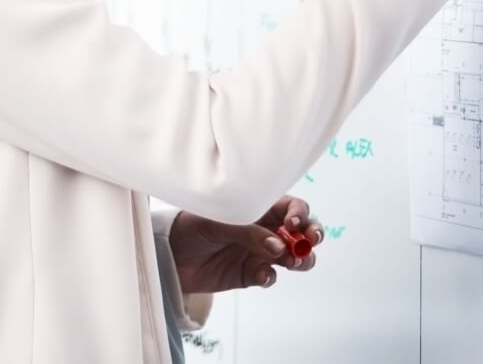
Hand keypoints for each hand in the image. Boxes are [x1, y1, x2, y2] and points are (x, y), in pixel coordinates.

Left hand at [168, 196, 323, 294]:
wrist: (169, 253)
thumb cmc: (191, 225)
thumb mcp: (218, 222)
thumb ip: (249, 232)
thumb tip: (278, 246)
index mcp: (258, 207)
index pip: (291, 207)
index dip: (300, 214)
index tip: (294, 224)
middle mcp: (265, 228)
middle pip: (302, 232)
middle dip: (312, 236)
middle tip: (310, 242)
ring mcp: (260, 252)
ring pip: (294, 257)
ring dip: (300, 259)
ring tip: (292, 261)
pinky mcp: (251, 274)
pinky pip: (270, 276)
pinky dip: (270, 276)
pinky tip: (262, 275)